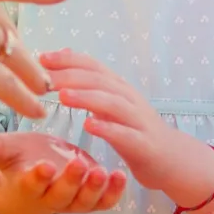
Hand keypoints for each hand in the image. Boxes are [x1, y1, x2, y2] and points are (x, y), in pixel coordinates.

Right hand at [0, 132, 127, 213]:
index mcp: (28, 184)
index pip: (32, 184)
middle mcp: (51, 197)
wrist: (35, 176)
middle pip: (62, 194)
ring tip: (103, 171)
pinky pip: (103, 202)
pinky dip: (113, 193)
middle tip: (79, 164)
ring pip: (84, 201)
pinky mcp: (90, 198)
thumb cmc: (20, 159)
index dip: (38, 177)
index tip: (45, 165)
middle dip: (71, 181)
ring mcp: (72, 200)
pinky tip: (119, 175)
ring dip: (95, 189)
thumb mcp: (7, 150)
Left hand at [42, 49, 174, 189]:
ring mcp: (138, 120)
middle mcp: (128, 98)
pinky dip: (107, 128)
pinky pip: (125, 134)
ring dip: (86, 98)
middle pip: (99, 81)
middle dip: (70, 77)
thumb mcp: (110, 102)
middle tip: (44, 78)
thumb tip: (63, 54)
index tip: (42, 58)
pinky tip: (89, 126)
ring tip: (63, 97)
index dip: (68, 60)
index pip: (92, 65)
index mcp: (118, 87)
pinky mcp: (144, 144)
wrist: (171, 159)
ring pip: (112, 103)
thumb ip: (88, 81)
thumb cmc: (134, 129)